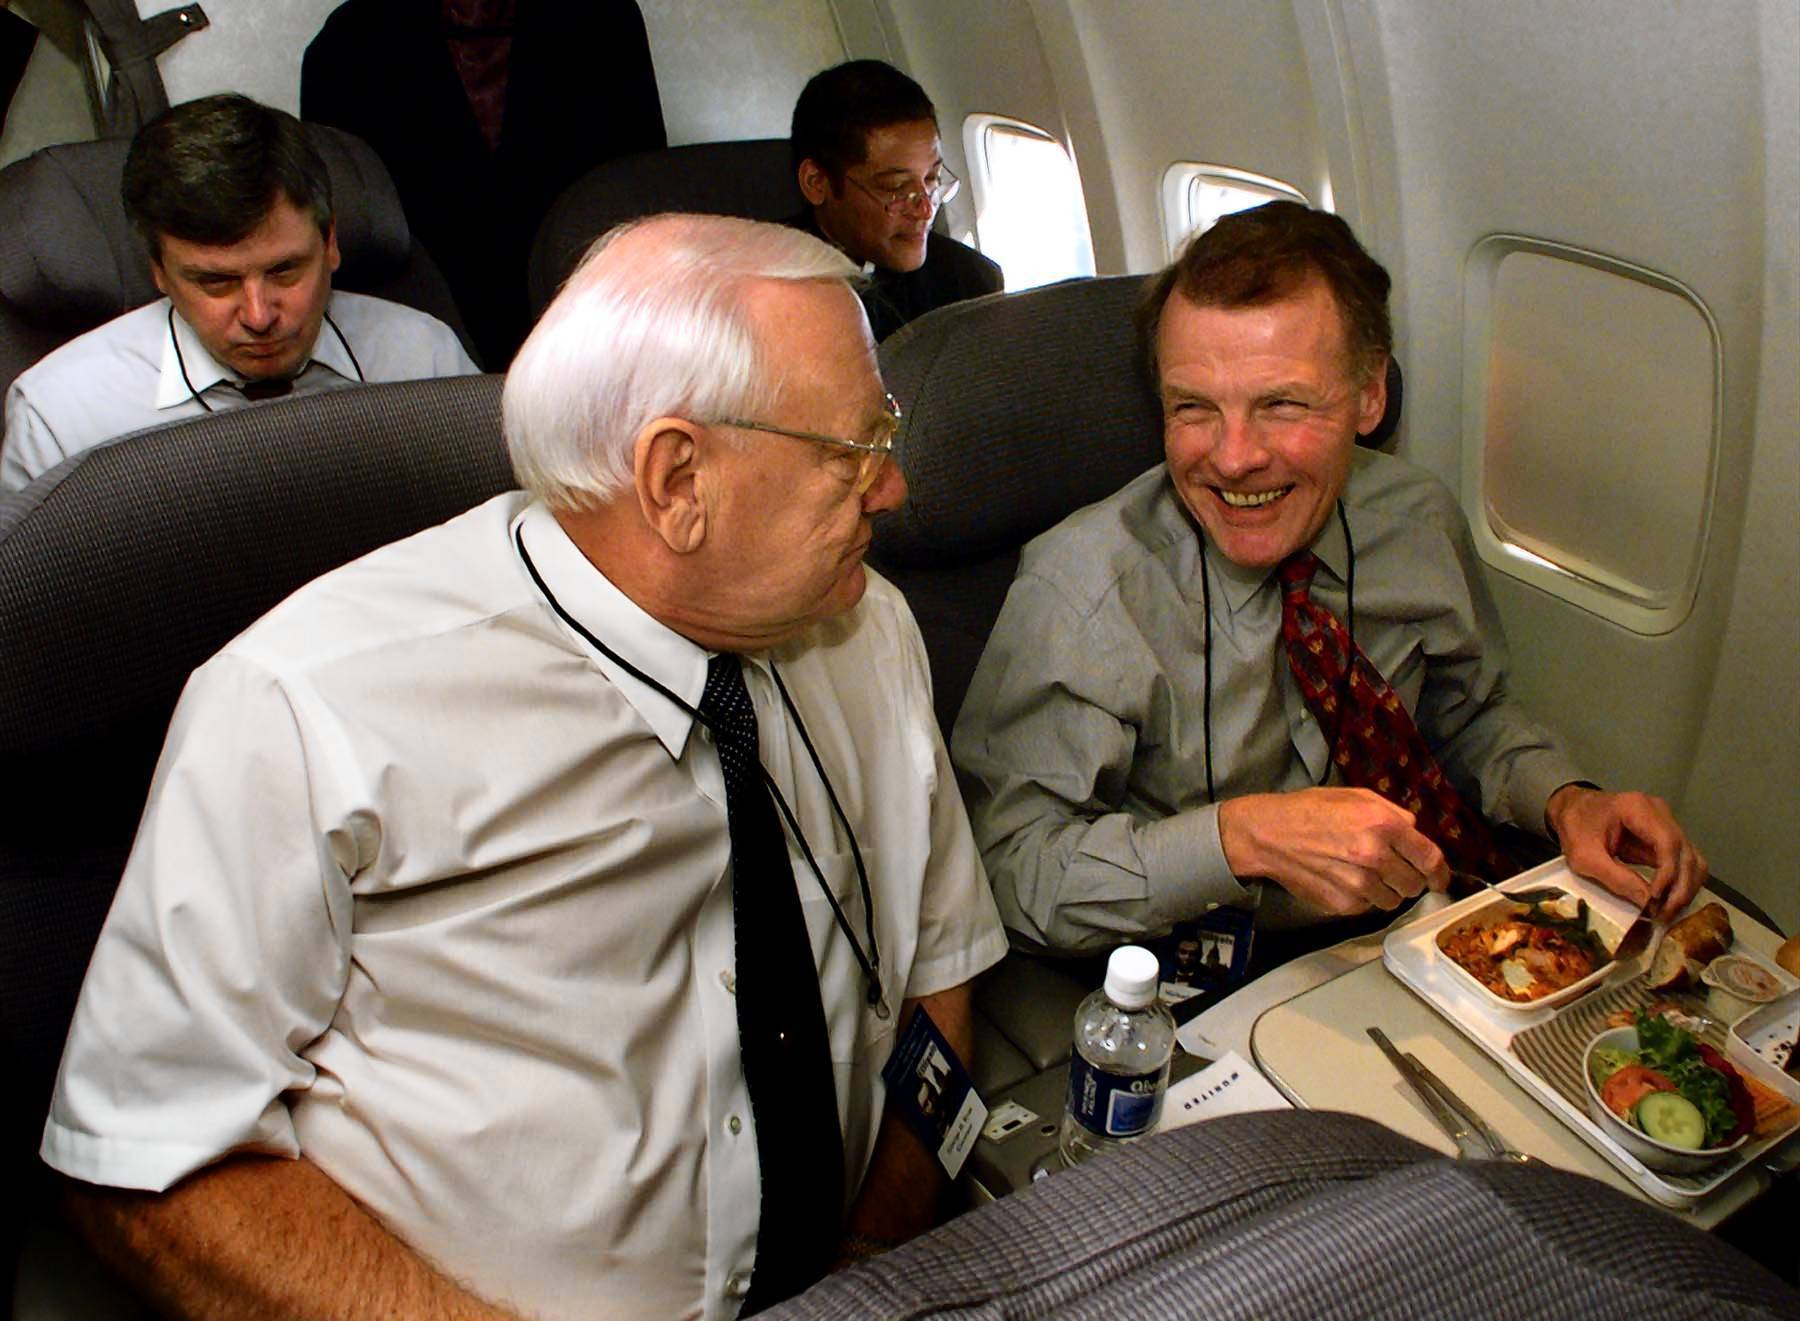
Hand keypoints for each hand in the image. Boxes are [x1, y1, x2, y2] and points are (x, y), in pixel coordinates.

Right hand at [1218, 787, 1449, 915]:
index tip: (1440, 879)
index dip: (1441, 873)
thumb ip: (1392, 812)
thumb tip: (1414, 831)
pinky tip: (1345, 879)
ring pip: (1393, 900)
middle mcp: (1375, 857)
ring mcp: (1359, 884)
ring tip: (1364, 873)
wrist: (1269, 835)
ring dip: (1387, 890)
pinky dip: (1364, 897)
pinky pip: (1369, 907)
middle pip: (1414, 884)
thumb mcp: (1355, 796)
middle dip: (1409, 878)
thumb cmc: (1310, 810)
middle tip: (1391, 868)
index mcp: (1383, 825)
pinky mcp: (1343, 904)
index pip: (1430, 858)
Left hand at [1545, 784, 1706, 919]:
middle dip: (1680, 887)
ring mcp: (1667, 824)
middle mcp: (1660, 812)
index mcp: (1638, 807)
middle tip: (1665, 914)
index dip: (1668, 873)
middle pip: (1686, 852)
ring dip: (1686, 888)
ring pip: (1692, 859)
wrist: (1573, 809)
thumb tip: (1647, 903)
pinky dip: (1681, 884)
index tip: (1655, 898)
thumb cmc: (1575, 827)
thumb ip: (1615, 878)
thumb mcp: (1584, 856)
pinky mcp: (1667, 839)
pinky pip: (1684, 863)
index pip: (1667, 842)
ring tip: (1667, 912)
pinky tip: (1669, 902)